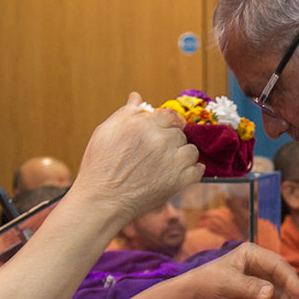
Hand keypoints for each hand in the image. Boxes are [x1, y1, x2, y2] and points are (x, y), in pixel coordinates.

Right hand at [68, 95, 202, 225]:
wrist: (102, 200)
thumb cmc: (100, 166)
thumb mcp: (105, 131)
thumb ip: (125, 113)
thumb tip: (137, 97)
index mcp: (143, 124)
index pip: (169, 116)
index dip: (167, 124)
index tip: (163, 132)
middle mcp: (160, 139)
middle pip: (180, 133)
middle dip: (172, 141)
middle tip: (158, 153)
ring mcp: (172, 160)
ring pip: (191, 150)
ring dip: (183, 156)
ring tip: (167, 165)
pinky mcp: (180, 180)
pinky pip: (198, 170)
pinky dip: (192, 172)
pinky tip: (179, 175)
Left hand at [182, 244, 298, 298]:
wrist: (193, 297)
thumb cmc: (206, 282)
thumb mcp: (227, 283)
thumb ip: (249, 288)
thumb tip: (270, 293)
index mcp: (253, 255)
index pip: (278, 265)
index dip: (290, 279)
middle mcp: (260, 266)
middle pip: (283, 281)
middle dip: (291, 298)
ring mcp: (259, 281)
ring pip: (279, 296)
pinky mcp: (256, 295)